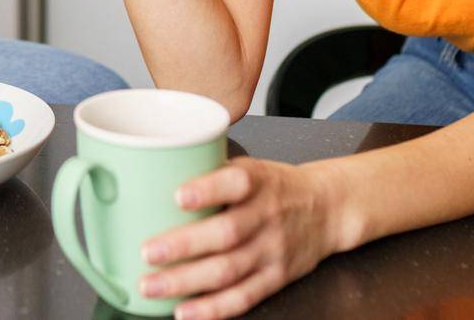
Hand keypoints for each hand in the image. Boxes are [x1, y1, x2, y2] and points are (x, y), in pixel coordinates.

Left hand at [139, 157, 342, 319]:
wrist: (327, 209)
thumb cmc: (275, 186)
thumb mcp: (251, 167)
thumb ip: (212, 172)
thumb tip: (155, 174)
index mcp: (258, 182)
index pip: (236, 183)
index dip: (207, 190)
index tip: (178, 196)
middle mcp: (266, 216)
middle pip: (226, 234)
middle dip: (183, 246)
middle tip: (147, 251)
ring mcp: (272, 250)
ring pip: (228, 270)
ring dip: (187, 281)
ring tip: (151, 286)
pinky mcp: (275, 278)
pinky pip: (243, 297)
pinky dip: (213, 309)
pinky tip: (185, 312)